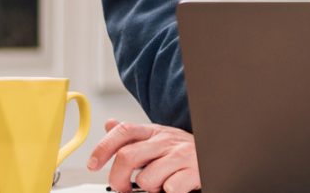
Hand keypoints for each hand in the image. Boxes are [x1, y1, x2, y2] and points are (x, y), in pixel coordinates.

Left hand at [86, 119, 200, 192]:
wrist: (216, 153)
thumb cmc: (182, 152)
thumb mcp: (157, 138)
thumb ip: (133, 135)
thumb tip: (109, 123)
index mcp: (154, 131)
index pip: (123, 131)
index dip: (103, 148)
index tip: (93, 165)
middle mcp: (166, 140)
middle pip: (127, 157)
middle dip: (118, 179)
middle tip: (123, 188)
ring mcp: (180, 155)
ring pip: (146, 178)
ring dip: (150, 188)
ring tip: (159, 184)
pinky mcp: (193, 172)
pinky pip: (169, 188)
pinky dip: (168, 192)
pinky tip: (174, 186)